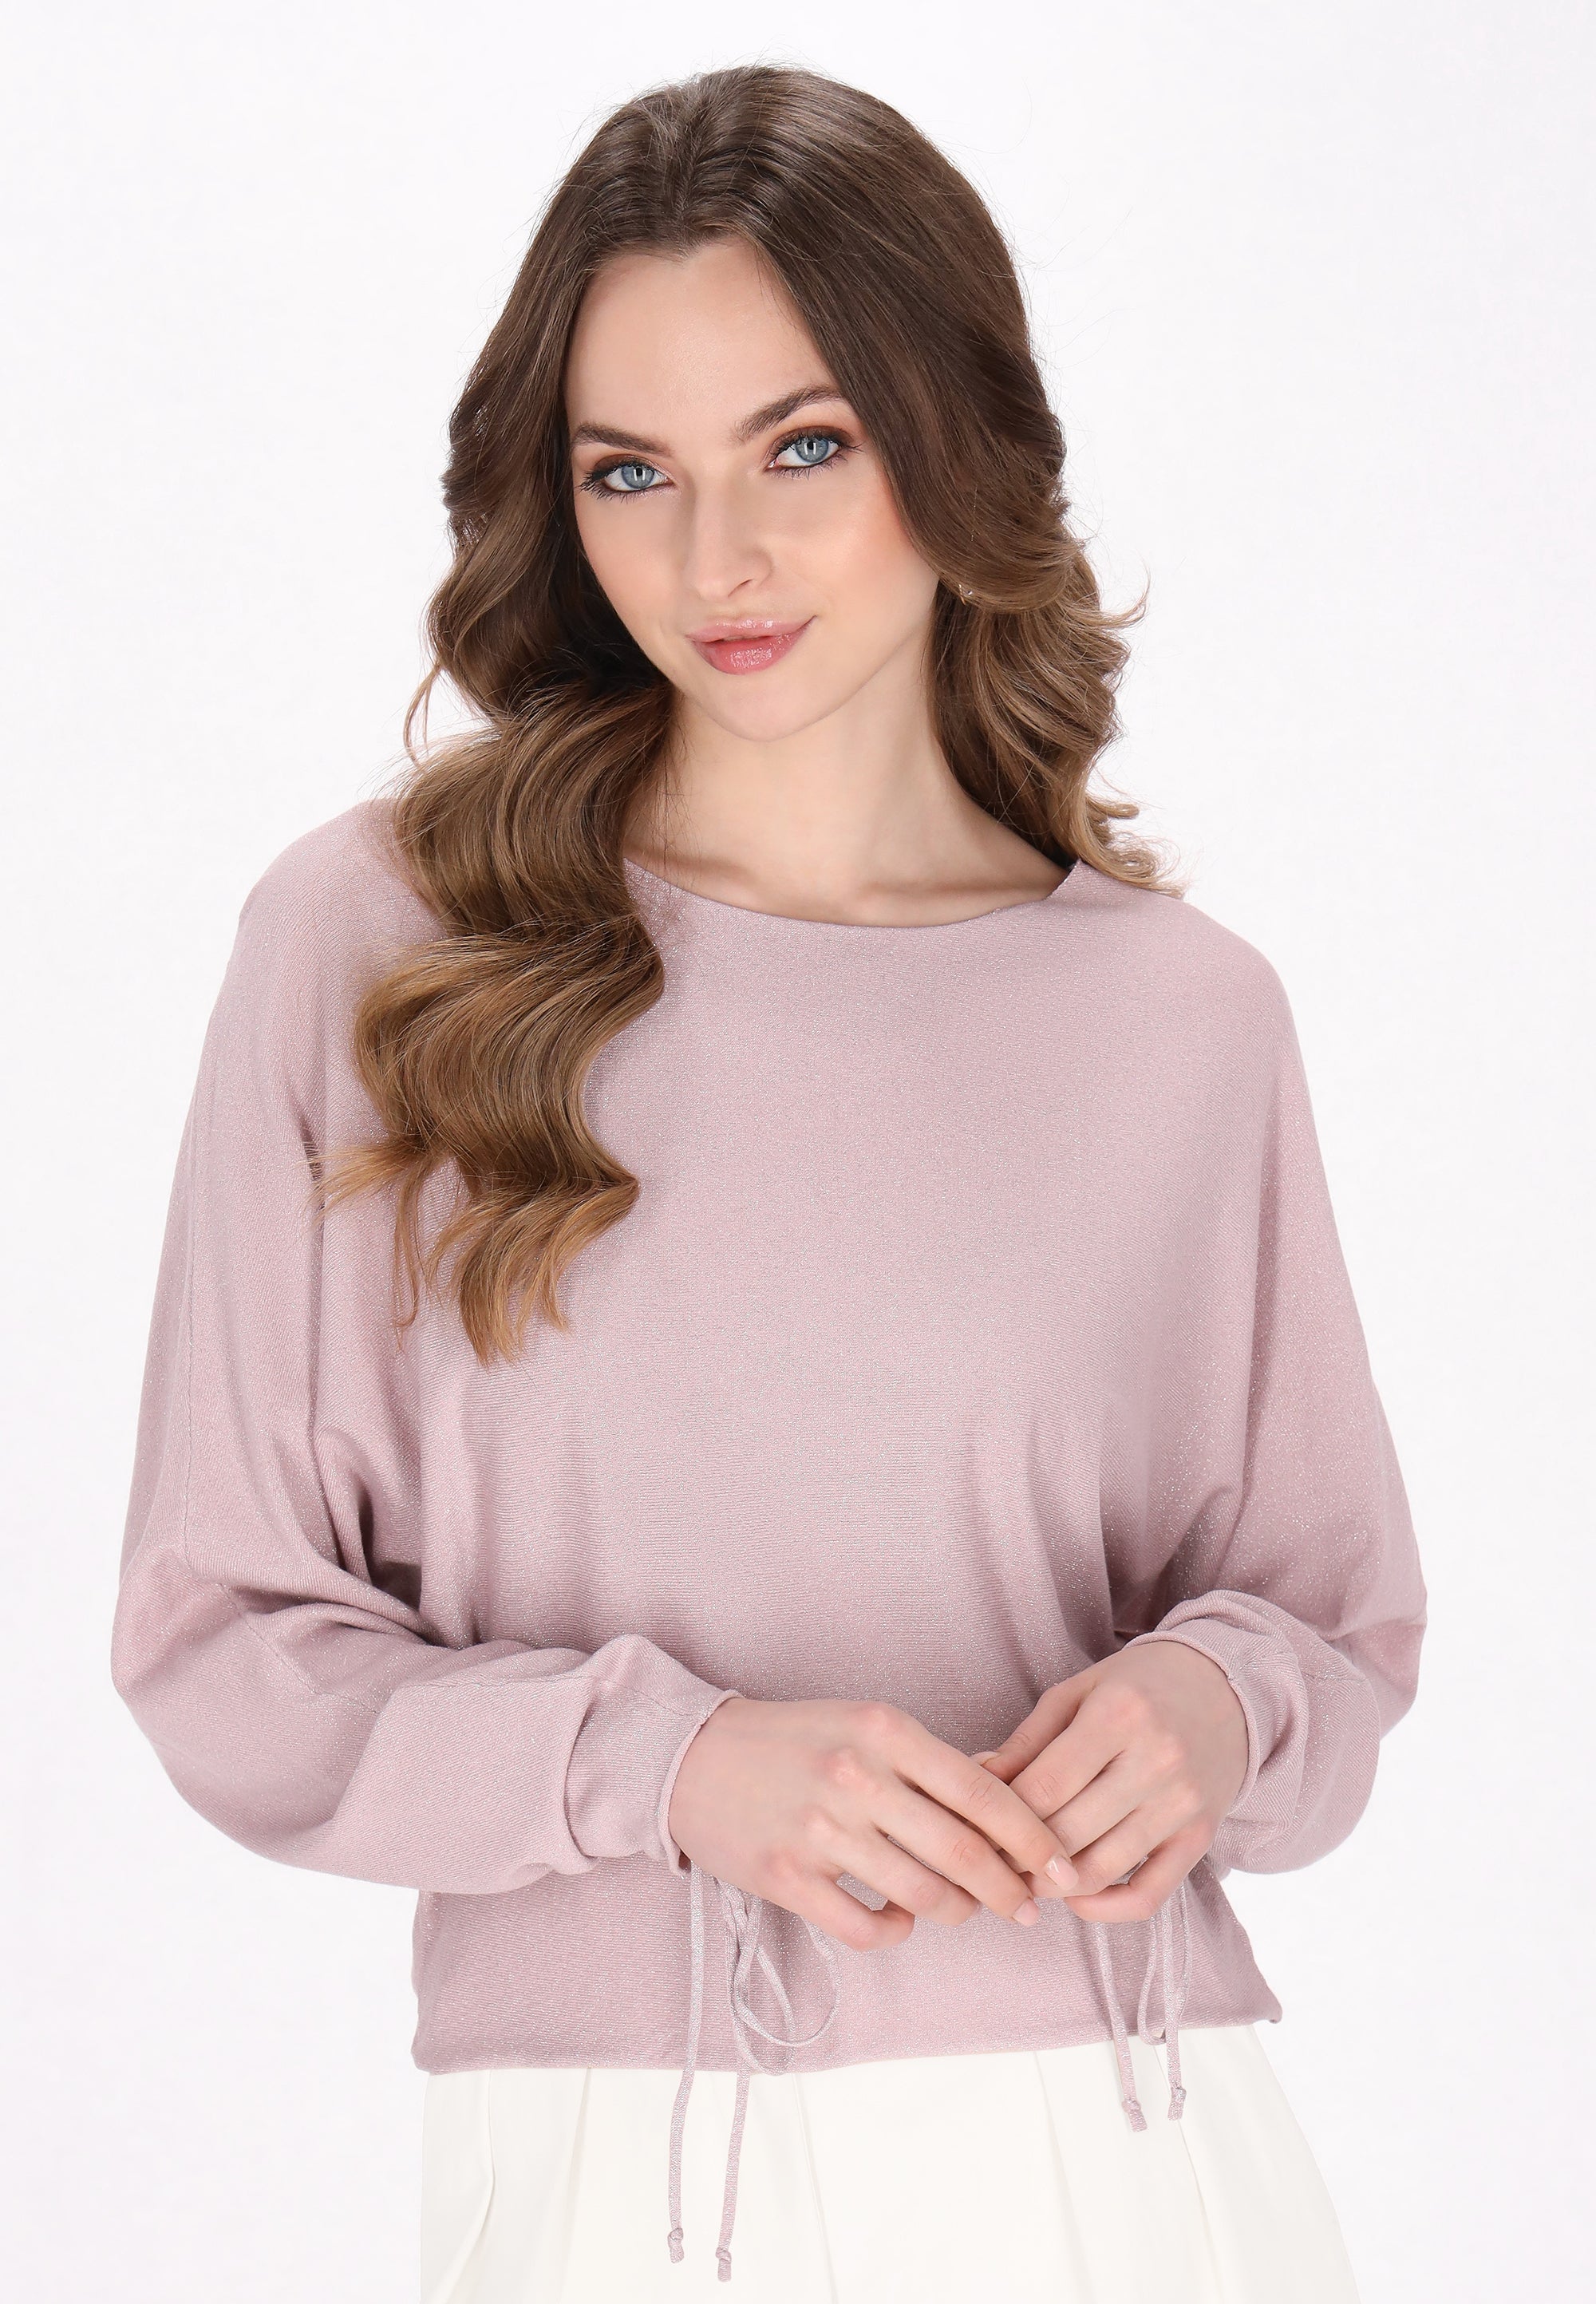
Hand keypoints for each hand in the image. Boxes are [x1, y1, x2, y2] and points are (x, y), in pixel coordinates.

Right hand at [667, 1696, 1082, 1953]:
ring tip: (964, 1910)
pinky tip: (899, 1919)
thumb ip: (929, 1762)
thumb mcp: (863, 1725)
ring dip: (957, 1912)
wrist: (689, 1758)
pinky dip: (896, 1931)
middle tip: (1029, 1908)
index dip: (1033, 1837)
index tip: (1063, 1866)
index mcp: (884, 1730)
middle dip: (1010, 1889)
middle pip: (963, 1852)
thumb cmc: (792, 1740)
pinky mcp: (788, 1877)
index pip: (983, 1790)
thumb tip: (1009, 1797)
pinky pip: (867, 1927)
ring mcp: (821, 1830)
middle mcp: (857, 1776)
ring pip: (923, 1895)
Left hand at [974, 1642, 1248, 1923]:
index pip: (1044, 1786)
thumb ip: (1028, 1740)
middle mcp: (1156, 1760)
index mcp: (1118, 1715)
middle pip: (1067, 1832)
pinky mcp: (1200, 1838)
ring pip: (1101, 1868)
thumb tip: (979, 1781)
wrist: (1226, 1688)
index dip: (1000, 1816)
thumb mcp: (1078, 1693)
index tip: (975, 1826)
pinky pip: (1149, 1894)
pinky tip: (1075, 1897)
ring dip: (1052, 1886)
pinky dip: (1105, 1908)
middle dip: (1017, 1854)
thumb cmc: (1138, 1687)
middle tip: (988, 1860)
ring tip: (1022, 1877)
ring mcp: (1181, 1804)